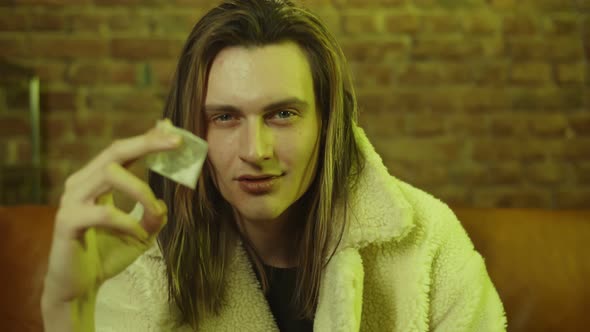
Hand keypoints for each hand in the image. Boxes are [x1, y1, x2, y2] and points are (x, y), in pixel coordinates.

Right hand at [42, 121, 181, 304]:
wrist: (78, 288)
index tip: (173, 130)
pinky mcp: (67, 221)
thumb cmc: (106, 255)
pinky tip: (139, 234)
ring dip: (141, 191)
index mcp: (95, 181)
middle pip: (114, 152)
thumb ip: (152, 216)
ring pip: (110, 174)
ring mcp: (71, 200)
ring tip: (155, 212)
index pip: (122, 152)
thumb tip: (164, 203)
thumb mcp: (140, 234)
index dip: (147, 139)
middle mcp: (81, 184)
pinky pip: (104, 212)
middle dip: (147, 143)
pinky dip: (128, 222)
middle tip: (176, 143)